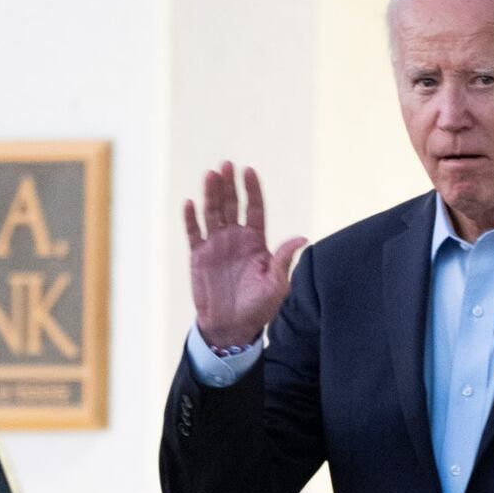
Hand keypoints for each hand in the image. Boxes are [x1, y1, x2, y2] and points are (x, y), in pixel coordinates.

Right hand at [184, 161, 306, 347]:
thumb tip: (303, 237)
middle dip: (229, 185)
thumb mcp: (276, 285)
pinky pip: (193, 233)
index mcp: (256, 241)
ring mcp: (216, 245)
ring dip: (210, 194)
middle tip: (226, 165)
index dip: (252, 190)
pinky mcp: (199, 256)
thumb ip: (283, 260)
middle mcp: (235, 238)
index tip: (249, 170)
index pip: (254, 209)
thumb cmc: (258, 307)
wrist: (232, 327)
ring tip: (210, 174)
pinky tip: (190, 202)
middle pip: (231, 204)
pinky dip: (190, 218)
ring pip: (211, 213)